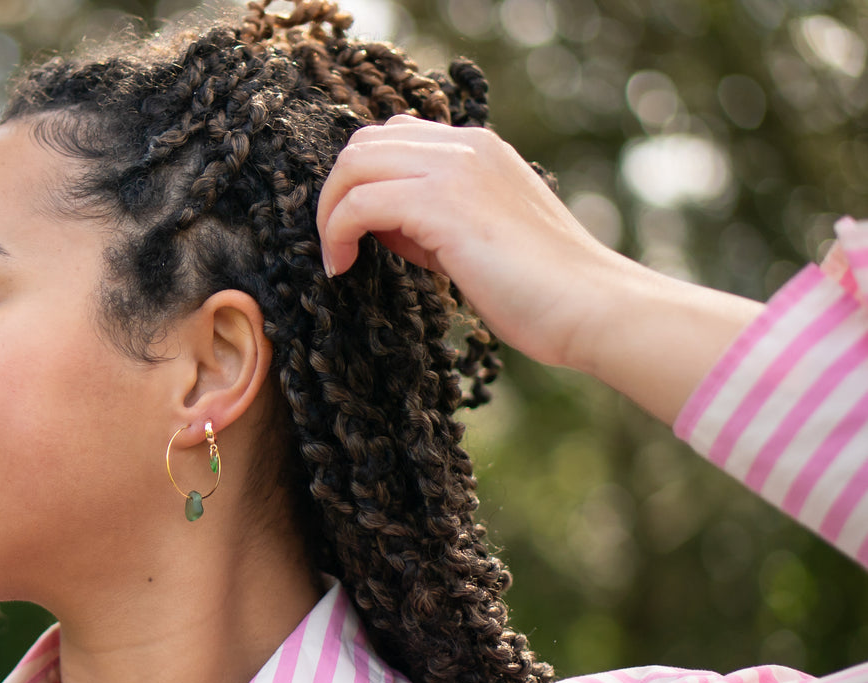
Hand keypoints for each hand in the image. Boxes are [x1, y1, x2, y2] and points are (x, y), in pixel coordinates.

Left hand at [316, 115, 761, 423]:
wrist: (592, 306)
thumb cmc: (541, 289)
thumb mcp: (479, 238)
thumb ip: (433, 220)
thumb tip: (377, 224)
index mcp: (478, 150)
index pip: (393, 136)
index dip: (362, 180)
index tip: (358, 231)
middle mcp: (466, 148)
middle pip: (364, 143)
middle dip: (335, 193)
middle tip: (335, 244)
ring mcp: (455, 172)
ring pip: (353, 165)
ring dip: (329, 213)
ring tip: (336, 257)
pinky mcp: (443, 207)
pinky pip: (359, 204)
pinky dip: (336, 234)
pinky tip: (343, 268)